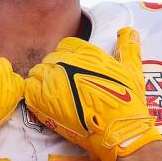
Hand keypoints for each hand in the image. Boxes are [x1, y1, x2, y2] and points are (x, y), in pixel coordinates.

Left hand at [25, 26, 161, 160]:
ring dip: (43, 83)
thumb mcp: (132, 70)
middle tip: (66, 89)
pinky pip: (28, 89)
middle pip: (50, 59)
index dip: (69, 59)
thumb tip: (129, 30)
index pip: (65, 45)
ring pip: (37, 73)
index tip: (73, 73)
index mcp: (85, 52)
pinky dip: (34, 95)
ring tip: (56, 99)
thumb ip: (128, 47)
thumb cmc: (127, 102)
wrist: (117, 130)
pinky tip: (45, 105)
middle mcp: (66, 61)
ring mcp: (52, 79)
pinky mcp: (41, 99)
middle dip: (56, 71)